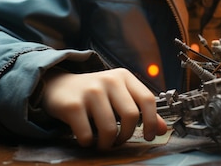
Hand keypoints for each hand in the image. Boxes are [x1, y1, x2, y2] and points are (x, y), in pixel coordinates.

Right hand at [41, 68, 167, 149]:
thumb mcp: (119, 96)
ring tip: (104, 142)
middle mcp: (109, 80)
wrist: (57, 86)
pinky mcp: (73, 105)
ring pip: (109, 129)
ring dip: (108, 143)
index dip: (152, 121)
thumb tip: (163, 129)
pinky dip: (89, 142)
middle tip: (120, 141)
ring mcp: (91, 91)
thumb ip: (141, 110)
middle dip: (128, 135)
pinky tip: (87, 138)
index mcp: (124, 77)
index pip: (148, 99)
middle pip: (131, 115)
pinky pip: (87, 134)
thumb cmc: (94, 94)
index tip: (150, 136)